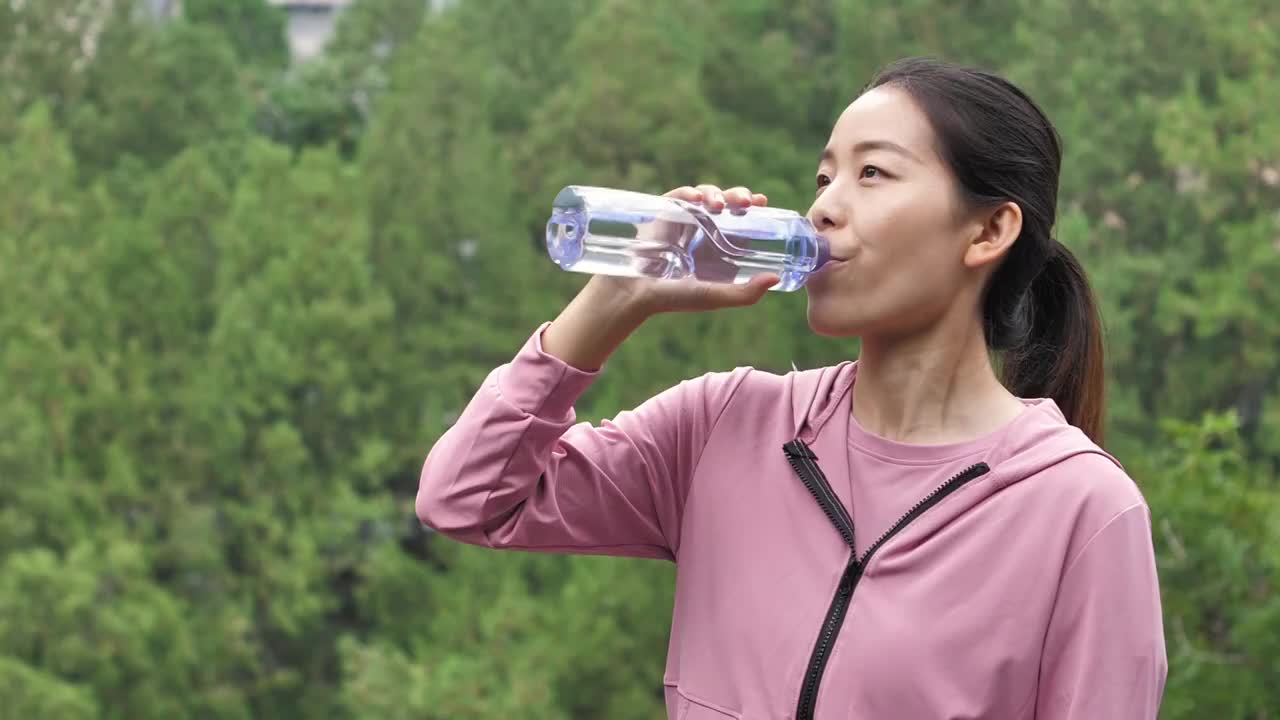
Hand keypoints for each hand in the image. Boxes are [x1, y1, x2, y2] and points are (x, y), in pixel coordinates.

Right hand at [592, 184, 778, 316]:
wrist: (632, 295)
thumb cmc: (672, 299)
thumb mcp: (713, 297)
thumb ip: (745, 294)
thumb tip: (776, 279)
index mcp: (716, 245)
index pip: (739, 218)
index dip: (752, 206)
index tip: (762, 201)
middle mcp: (700, 229)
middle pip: (724, 202)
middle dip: (737, 195)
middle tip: (746, 200)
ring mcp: (680, 219)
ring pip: (703, 195)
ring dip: (715, 193)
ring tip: (719, 204)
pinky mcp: (660, 213)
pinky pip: (676, 196)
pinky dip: (687, 193)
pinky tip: (695, 199)